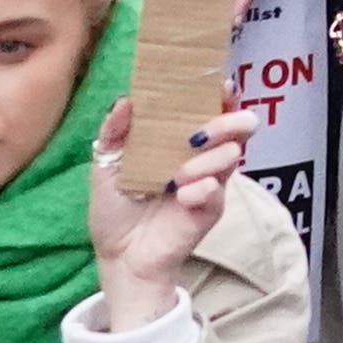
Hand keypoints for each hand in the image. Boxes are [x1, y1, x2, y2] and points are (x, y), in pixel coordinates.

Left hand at [86, 93, 253, 323]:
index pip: (209, 109)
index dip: (221, 94)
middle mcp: (200, 157)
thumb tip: (126, 99)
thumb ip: (115, 133)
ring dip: (206, 161)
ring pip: (232, 155)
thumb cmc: (114, 212)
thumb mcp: (105, 168)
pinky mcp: (211, 209)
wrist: (119, 257)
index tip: (221, 84)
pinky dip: (201, 189)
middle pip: (236, 127)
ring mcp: (210, 183)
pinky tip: (180, 198)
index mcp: (178, 141)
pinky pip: (218, 190)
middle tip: (198, 135)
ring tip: (177, 177)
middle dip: (225, 123)